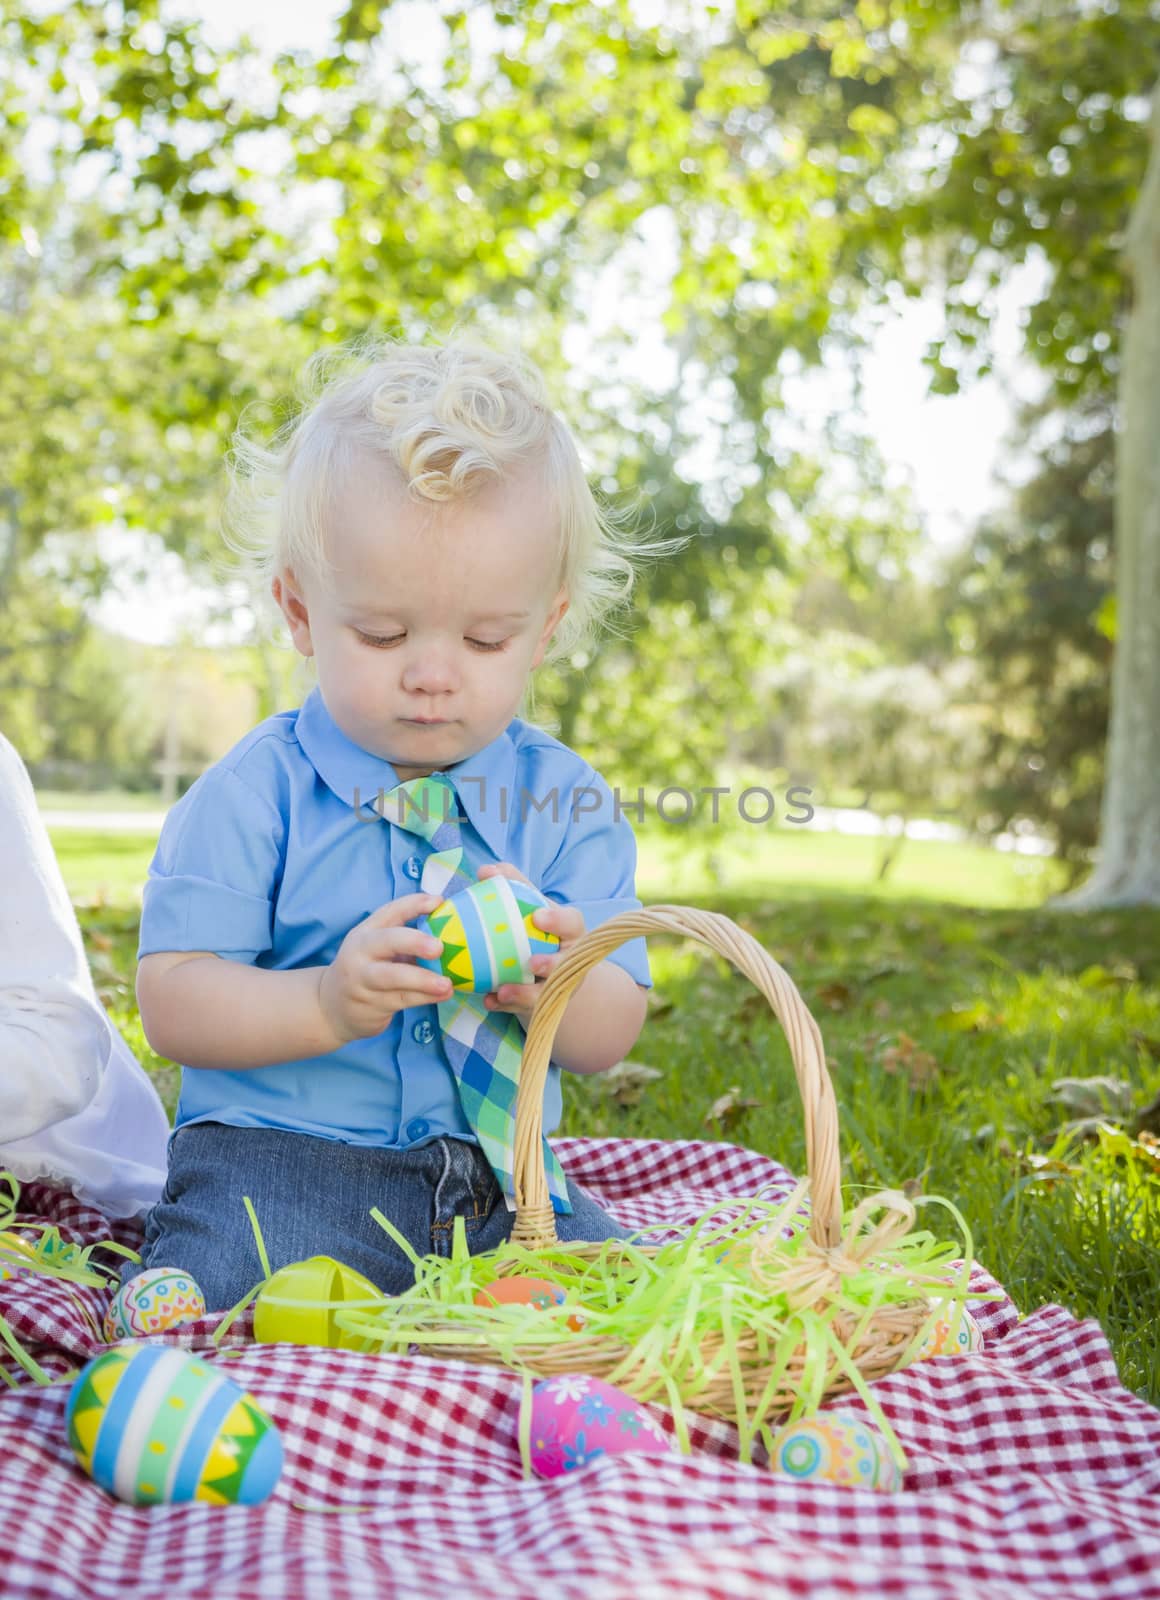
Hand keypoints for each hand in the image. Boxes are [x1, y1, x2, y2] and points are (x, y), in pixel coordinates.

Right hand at [317, 893, 450, 1046]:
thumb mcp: (377, 949)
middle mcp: (360, 952)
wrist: (332, 1008)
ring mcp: (362, 980)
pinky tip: (443, 994)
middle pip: (386, 942)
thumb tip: (450, 930)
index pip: (390, 912)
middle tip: (438, 948)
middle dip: (414, 942)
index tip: (438, 902)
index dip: (414, 904)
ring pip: (394, 977)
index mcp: (365, 932)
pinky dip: (425, 997)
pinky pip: (401, 999)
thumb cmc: (367, 970)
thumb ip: (404, 938)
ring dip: (423, 980)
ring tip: (446, 984)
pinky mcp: (370, 1005)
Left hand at [476, 862, 585, 1023]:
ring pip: (545, 994)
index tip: (538, 916)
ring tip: (502, 991)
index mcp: (570, 931)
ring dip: (524, 994)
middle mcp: (569, 959)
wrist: (547, 966)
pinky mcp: (543, 1005)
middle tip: (531, 962)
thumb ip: (512, 884)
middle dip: (551, 964)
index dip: (559, 921)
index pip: (572, 923)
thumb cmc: (536, 928)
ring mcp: (558, 985)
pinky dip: (506, 1006)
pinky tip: (489, 1001)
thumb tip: (486, 870)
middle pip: (566, 964)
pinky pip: (523, 1009)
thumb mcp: (530, 905)